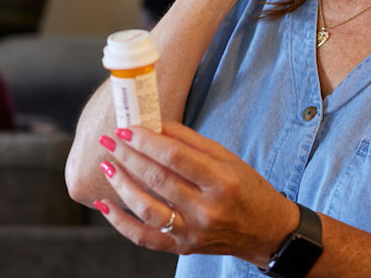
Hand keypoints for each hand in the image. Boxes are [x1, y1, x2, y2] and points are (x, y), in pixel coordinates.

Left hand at [93, 122, 297, 265]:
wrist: (265, 231)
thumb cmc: (247, 189)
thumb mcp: (227, 158)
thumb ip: (190, 141)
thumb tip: (155, 123)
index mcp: (222, 181)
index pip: (175, 157)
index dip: (147, 141)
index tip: (127, 128)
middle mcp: (207, 209)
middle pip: (158, 179)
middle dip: (128, 156)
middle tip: (110, 140)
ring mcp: (193, 232)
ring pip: (147, 209)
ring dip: (121, 185)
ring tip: (107, 165)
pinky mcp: (182, 247)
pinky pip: (144, 238)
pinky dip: (120, 222)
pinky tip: (105, 205)